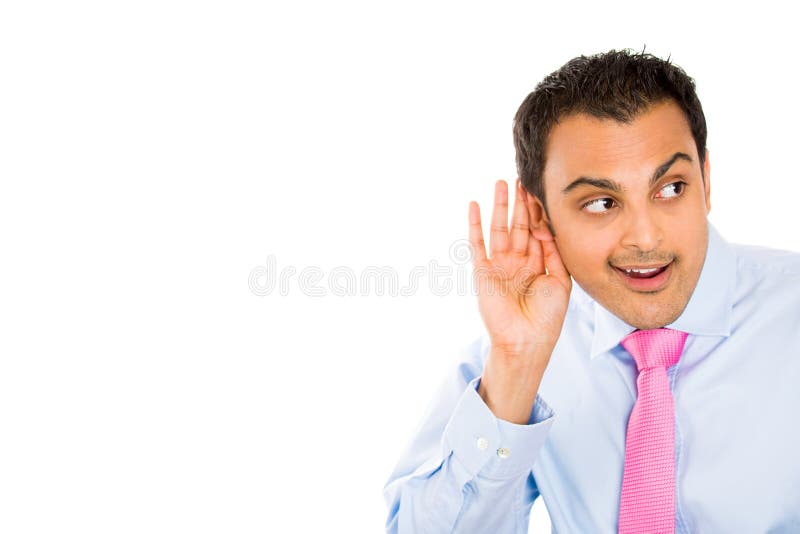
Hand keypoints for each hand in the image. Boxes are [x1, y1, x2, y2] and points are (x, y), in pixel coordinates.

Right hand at [468, 179, 571, 421]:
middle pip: (519, 225)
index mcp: (537, 265)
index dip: (539, 212)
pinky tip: (475, 205)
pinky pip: (477, 243)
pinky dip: (475, 225)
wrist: (526, 340)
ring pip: (500, 229)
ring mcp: (499, 265)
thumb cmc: (547, 317)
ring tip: (501, 182)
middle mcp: (517, 262)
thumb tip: (545, 226)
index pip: (538, 231)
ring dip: (500, 206)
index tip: (541, 190)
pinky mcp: (483, 271)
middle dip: (520, 203)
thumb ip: (554, 253)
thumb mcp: (560, 281)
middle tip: (521, 178)